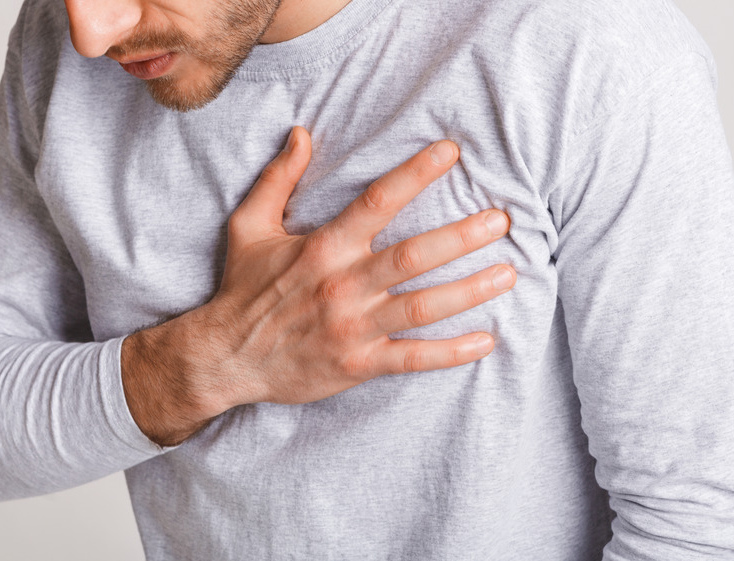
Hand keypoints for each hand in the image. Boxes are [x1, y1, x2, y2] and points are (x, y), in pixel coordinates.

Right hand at [122, 126, 514, 445]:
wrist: (225, 357)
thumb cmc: (242, 289)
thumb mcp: (249, 227)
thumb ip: (278, 179)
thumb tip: (301, 133)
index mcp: (322, 248)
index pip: (377, 203)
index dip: (416, 174)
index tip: (452, 153)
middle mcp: (341, 285)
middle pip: (412, 257)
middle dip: (461, 237)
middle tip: (502, 220)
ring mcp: (352, 328)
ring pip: (421, 307)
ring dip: (468, 290)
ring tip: (509, 272)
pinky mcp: (358, 364)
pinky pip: (412, 358)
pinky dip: (451, 353)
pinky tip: (486, 341)